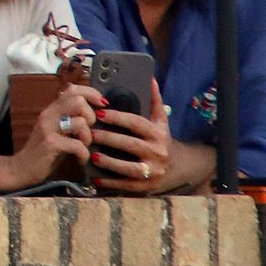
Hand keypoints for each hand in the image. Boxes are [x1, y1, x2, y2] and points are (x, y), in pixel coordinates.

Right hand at [1, 83, 103, 191]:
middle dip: (91, 116)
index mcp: (52, 110)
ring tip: (84, 147)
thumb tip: (91, 107)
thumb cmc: (44, 151)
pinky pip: (77, 144)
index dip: (91, 93)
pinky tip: (80, 160)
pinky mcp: (50, 144)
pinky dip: (84, 154)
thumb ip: (69, 118)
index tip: (101, 104)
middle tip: (88, 131)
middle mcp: (48, 115)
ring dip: (88, 137)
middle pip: (78, 100)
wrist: (21, 169)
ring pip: (80, 122)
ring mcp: (48, 128)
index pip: (72, 89)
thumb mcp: (57, 130)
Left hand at [88, 79, 172, 193]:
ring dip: (108, 161)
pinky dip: (110, 182)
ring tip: (91, 155)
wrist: (176, 166)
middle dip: (108, 138)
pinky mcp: (146, 187)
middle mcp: (158, 152)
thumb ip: (153, 100)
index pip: (136, 123)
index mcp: (158, 133)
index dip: (117, 118)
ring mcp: (153, 171)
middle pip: (130, 144)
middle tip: (88, 133)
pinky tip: (95, 177)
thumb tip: (149, 78)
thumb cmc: (159, 138)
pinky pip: (126, 185)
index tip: (99, 113)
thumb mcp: (160, 120)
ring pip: (128, 167)